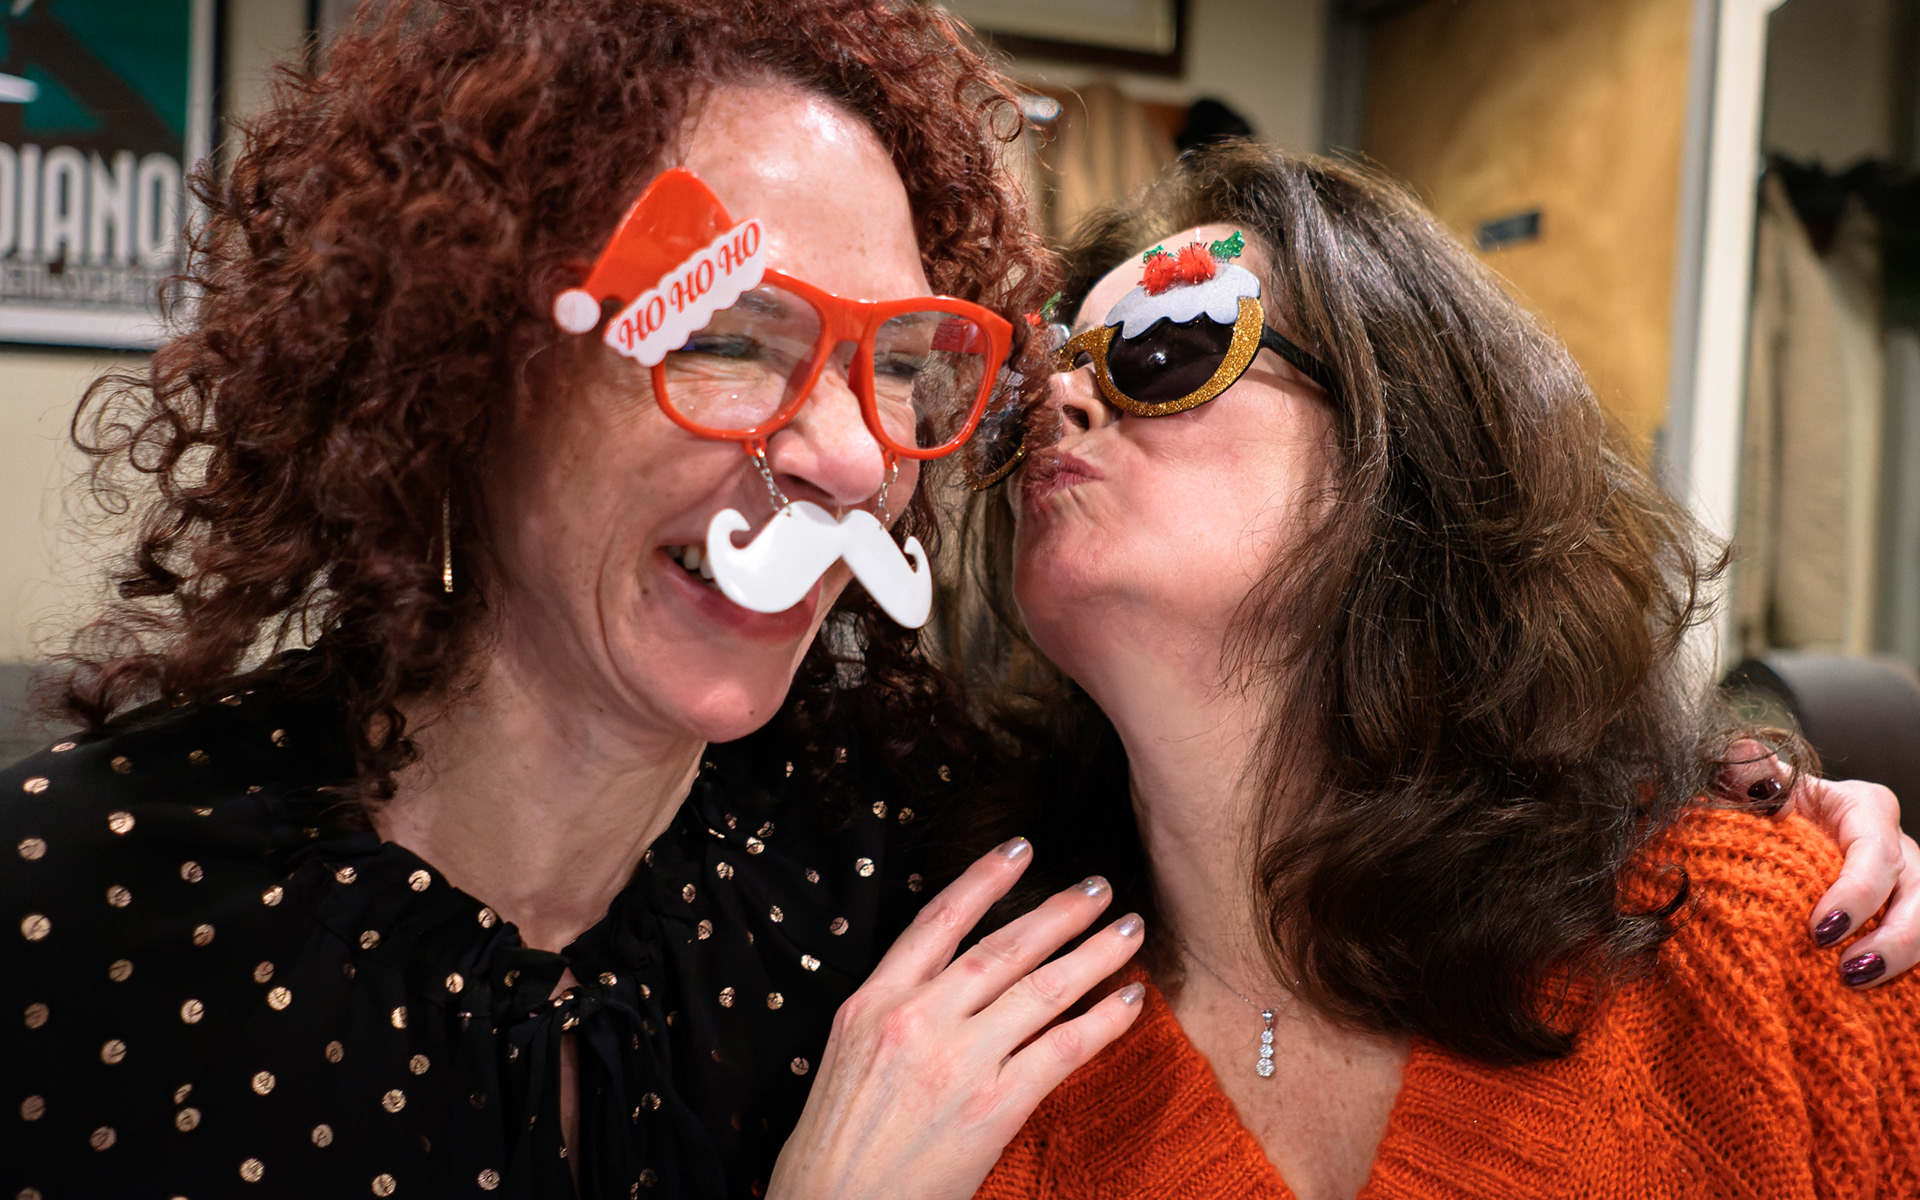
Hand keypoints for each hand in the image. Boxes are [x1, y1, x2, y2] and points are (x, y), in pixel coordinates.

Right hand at [766, 838, 1145, 1199]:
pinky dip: (1103, 1022)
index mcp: (871, 1002)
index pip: (938, 920)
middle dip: (1059, 912)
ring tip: (1129, 931)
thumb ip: (894, 1014)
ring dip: (1095, 955)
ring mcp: (957, 1062)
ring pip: (1041, 989)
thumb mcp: (845, 1056)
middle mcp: (916, 1019)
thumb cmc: (834, 1147)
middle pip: (1002, 948)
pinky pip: (1062, 1049)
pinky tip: (1129, 1002)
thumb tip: (949, 988)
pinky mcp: (992, 1108)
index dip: (984, 879)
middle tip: (1099, 886)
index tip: (1020, 848)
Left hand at [1719, 739, 1919, 986]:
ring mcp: (1909, 888)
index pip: (1875, 854)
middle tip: (1848, 970)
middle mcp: (1897, 849)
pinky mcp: (1905, 918)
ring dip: (1901, 958)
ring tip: (1855, 983)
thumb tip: (1738, 754)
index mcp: (1865, 810)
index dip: (1855, 894)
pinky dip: (1904, 973)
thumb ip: (1749, 775)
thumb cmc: (1772, 809)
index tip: (1820, 929)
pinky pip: (1919, 948)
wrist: (1778, 837)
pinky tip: (1875, 999)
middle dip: (1892, 939)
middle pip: (1919, 896)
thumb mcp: (1760, 790)